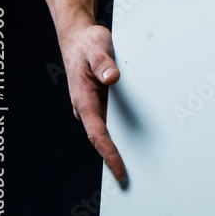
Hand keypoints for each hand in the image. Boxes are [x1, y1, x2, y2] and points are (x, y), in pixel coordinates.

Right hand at [60, 22, 125, 182]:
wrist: (78, 36)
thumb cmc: (87, 43)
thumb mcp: (96, 47)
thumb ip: (103, 63)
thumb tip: (112, 79)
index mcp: (84, 99)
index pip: (97, 133)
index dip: (109, 153)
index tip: (120, 170)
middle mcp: (86, 107)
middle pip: (101, 139)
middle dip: (114, 159)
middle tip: (131, 179)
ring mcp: (92, 105)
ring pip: (105, 131)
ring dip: (118, 147)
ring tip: (136, 165)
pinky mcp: (99, 100)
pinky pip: (109, 120)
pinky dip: (119, 132)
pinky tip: (132, 138)